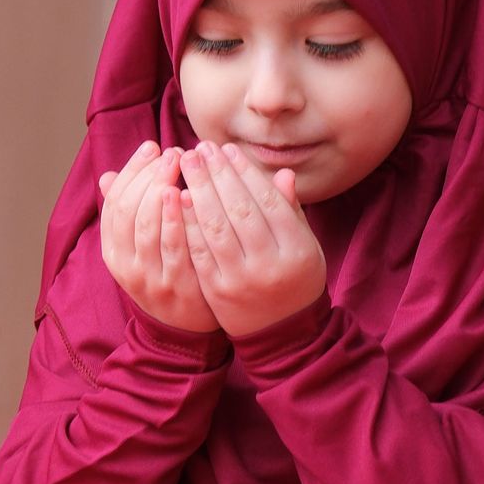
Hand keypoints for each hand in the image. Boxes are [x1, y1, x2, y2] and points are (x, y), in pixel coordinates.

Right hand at [98, 142, 220, 333]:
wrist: (185, 329)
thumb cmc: (166, 275)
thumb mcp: (140, 247)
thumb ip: (128, 212)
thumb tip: (107, 175)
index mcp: (113, 250)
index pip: (114, 201)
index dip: (131, 171)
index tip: (152, 147)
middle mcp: (124, 264)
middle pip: (128, 209)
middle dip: (148, 174)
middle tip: (172, 151)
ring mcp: (148, 277)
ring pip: (146, 225)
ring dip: (161, 188)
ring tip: (179, 162)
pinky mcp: (174, 286)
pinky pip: (173, 247)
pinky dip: (177, 218)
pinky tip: (188, 194)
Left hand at [177, 141, 327, 337]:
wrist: (283, 334)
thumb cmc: (296, 281)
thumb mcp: (306, 248)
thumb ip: (291, 212)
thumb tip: (283, 174)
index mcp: (297, 250)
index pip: (267, 201)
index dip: (245, 172)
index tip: (228, 150)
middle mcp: (270, 265)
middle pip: (240, 210)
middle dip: (218, 175)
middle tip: (200, 149)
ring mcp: (242, 280)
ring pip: (217, 229)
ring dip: (199, 192)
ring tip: (186, 166)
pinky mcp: (218, 292)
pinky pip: (199, 252)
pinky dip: (188, 224)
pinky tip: (178, 200)